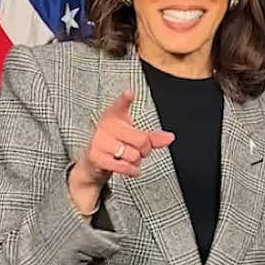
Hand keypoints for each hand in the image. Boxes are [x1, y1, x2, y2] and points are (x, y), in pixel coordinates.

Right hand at [69, 89, 173, 212]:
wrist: (94, 163)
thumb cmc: (116, 145)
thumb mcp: (134, 137)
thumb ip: (152, 137)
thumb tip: (170, 137)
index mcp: (114, 115)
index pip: (120, 105)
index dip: (125, 99)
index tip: (129, 93)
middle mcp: (105, 126)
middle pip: (141, 140)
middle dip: (145, 150)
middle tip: (136, 150)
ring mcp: (99, 141)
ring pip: (134, 155)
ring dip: (136, 162)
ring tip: (126, 158)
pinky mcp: (95, 156)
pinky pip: (125, 166)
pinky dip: (132, 170)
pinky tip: (127, 167)